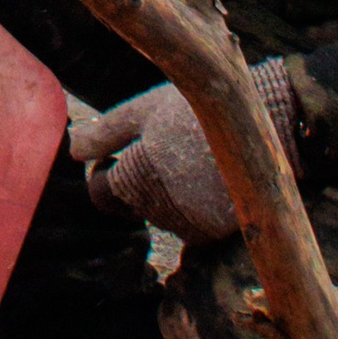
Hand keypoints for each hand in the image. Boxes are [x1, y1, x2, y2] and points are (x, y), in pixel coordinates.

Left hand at [70, 60, 301, 246]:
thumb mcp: (146, 110)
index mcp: (132, 179)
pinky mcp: (215, 231)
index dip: (108, 169)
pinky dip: (191, 206)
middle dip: (136, 181)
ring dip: (164, 195)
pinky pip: (189, 224)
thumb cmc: (198, 107)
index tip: (124, 149)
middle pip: (131, 205)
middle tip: (163, 150)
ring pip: (159, 216)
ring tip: (190, 157)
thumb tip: (71, 152)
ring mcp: (186, 224)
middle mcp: (156, 210)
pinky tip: (208, 175)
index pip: (101, 192)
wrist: (266, 121)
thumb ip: (105, 133)